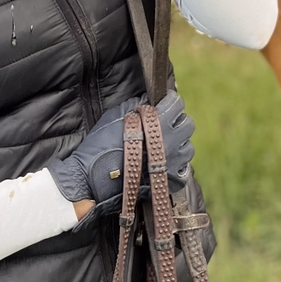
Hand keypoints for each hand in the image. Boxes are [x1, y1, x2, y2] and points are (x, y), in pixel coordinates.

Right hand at [46, 87, 195, 214]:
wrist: (92, 179)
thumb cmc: (101, 145)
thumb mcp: (114, 116)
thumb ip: (134, 105)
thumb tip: (146, 100)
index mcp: (158, 123)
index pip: (177, 103)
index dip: (169, 100)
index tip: (162, 102)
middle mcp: (170, 142)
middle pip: (188, 124)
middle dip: (177, 120)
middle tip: (163, 123)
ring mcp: (172, 163)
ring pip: (188, 147)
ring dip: (178, 144)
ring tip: (163, 145)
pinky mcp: (170, 181)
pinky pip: (183, 169)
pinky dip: (176, 165)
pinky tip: (163, 163)